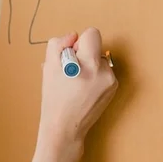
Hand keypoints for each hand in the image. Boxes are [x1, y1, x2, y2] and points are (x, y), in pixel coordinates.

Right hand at [38, 28, 117, 150]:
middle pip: (95, 47)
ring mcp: (112, 81)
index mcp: (89, 63)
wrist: (64, 127)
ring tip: (76, 84)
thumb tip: (73, 36)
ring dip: (89, 66)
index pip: (92, 33)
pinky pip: (104, 73)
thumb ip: (58, 44)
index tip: (71, 56)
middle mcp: (105, 71)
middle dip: (83, 55)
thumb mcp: (48, 67)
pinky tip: (84, 90)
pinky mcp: (113, 89)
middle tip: (70, 72)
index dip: (79, 42)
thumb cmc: (54, 98)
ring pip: (99, 60)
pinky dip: (94, 77)